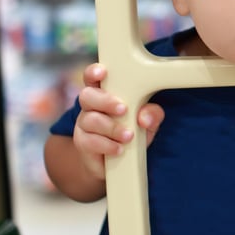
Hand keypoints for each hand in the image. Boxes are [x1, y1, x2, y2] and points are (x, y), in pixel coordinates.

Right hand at [72, 63, 163, 180]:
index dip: (94, 72)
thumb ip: (152, 115)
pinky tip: (119, 148)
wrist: (117, 162)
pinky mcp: (82, 143)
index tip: (102, 72)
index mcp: (104, 92)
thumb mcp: (147, 122)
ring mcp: (84, 124)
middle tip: (123, 109)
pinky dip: (107, 145)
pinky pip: (89, 141)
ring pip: (90, 120)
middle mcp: (90, 106)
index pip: (92, 77)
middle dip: (105, 101)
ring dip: (112, 127)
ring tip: (128, 136)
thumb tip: (145, 117)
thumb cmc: (132, 131)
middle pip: (87, 95)